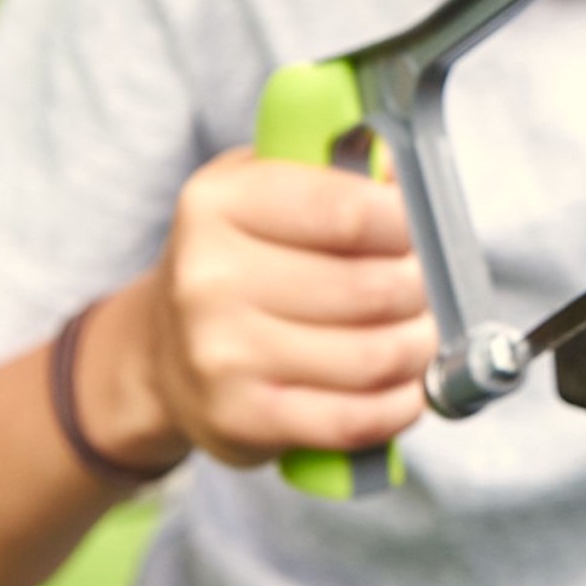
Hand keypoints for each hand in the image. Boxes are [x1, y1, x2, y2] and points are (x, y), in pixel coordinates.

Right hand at [143, 149, 435, 466]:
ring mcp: (221, 356)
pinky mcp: (241, 419)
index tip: (415, 229)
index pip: (349, 212)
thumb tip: (397, 166)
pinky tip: (404, 387)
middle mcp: (210, 280)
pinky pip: (353, 420)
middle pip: (373, 288)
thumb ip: (333, 171)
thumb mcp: (264, 188)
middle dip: (420, 288)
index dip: (405, 222)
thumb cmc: (238, 261)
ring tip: (419, 334)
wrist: (163, 352)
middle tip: (423, 286)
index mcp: (219, 204)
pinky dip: (398, 406)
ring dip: (418, 347)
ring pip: (374, 355)